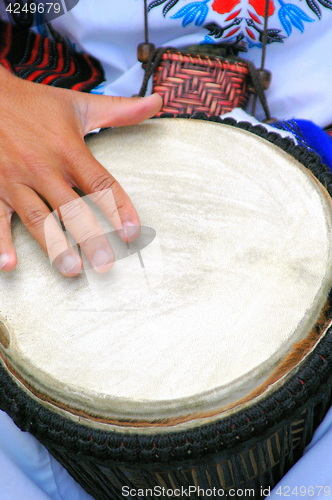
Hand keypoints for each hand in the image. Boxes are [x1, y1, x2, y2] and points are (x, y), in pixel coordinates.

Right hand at [0, 67, 161, 275]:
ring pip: (38, 218)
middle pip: (71, 208)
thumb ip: (119, 110)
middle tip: (105, 264)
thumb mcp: (78, 104)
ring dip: (54, 246)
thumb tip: (157, 101)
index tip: (132, 233)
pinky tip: (8, 265)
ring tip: (71, 269)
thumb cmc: (35, 103)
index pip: (100, 183)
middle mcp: (43, 167)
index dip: (118, 208)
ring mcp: (16, 179)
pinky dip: (0, 242)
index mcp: (68, 150)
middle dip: (90, 238)